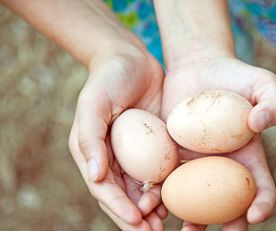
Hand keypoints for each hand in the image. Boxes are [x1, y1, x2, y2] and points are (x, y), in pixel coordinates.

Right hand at [69, 44, 166, 230]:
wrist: (132, 59)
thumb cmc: (109, 78)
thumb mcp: (93, 102)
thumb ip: (90, 138)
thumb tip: (94, 176)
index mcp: (93, 152)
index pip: (103, 187)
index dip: (118, 206)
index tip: (136, 221)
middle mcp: (113, 158)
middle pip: (123, 196)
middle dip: (136, 218)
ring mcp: (135, 154)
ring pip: (142, 190)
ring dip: (152, 210)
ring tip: (166, 224)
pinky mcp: (155, 146)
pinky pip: (159, 172)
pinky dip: (166, 189)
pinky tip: (178, 199)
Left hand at [161, 54, 275, 229]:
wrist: (198, 66)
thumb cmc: (234, 74)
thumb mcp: (263, 83)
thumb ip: (274, 102)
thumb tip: (260, 124)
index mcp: (247, 156)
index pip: (260, 187)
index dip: (262, 204)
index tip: (254, 216)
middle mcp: (221, 165)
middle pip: (226, 203)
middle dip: (224, 223)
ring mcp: (195, 162)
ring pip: (195, 198)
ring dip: (190, 217)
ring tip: (183, 227)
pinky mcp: (172, 153)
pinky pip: (169, 177)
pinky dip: (164, 193)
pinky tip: (155, 200)